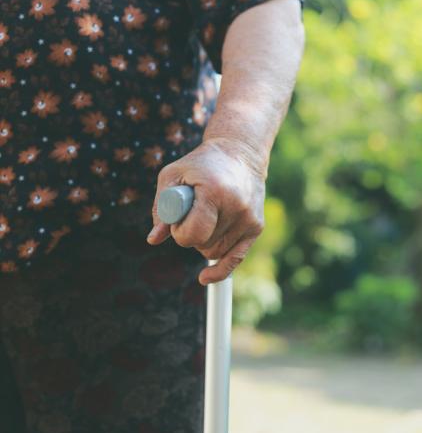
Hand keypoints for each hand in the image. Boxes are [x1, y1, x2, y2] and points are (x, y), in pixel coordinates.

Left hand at [147, 140, 265, 284]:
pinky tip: (205, 278)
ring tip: (206, 217)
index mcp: (214, 192)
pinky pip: (236, 259)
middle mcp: (237, 207)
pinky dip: (220, 270)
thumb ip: (161, 208)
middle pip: (203, 245)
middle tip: (192, 213)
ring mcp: (249, 218)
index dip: (180, 232)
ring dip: (204, 243)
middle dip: (191, 236)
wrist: (240, 154)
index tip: (179, 219)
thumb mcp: (173, 175)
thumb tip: (154, 240)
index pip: (193, 234)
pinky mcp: (257, 226)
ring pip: (216, 252)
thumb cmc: (201, 165)